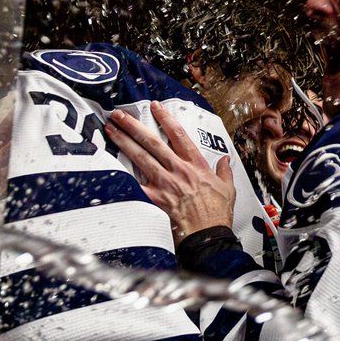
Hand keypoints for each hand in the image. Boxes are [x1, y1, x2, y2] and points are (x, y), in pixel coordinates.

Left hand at [105, 101, 234, 242]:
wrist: (208, 233)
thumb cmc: (217, 212)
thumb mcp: (228, 187)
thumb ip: (224, 171)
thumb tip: (225, 161)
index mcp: (196, 164)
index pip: (178, 134)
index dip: (165, 118)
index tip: (155, 107)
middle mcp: (178, 169)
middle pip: (152, 142)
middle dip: (134, 126)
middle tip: (120, 115)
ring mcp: (165, 183)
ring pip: (140, 157)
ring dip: (124, 142)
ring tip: (112, 130)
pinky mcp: (156, 198)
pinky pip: (136, 184)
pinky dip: (124, 174)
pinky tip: (112, 163)